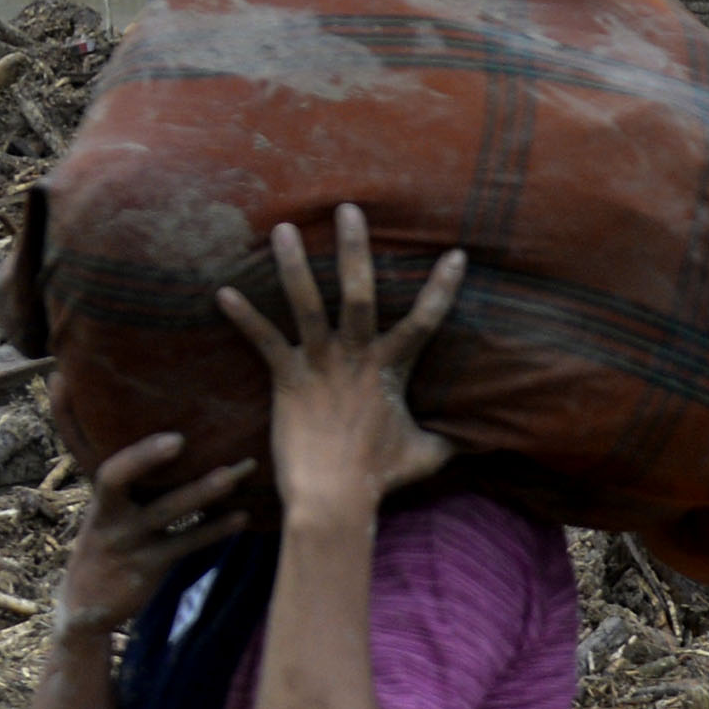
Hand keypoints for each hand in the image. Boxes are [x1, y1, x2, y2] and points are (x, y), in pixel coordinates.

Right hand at [55, 430, 255, 637]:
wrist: (85, 603)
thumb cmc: (105, 545)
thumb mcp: (105, 515)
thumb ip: (129, 488)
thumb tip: (175, 450)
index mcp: (102, 503)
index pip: (112, 473)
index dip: (141, 455)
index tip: (176, 438)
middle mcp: (112, 521)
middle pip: (128, 482)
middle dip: (152, 460)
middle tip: (196, 441)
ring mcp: (131, 546)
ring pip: (167, 512)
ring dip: (202, 492)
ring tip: (235, 475)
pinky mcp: (150, 567)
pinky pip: (187, 544)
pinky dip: (215, 530)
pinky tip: (242, 517)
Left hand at [215, 206, 462, 520]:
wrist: (334, 499)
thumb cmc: (379, 479)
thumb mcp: (426, 456)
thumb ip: (452, 440)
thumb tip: (486, 442)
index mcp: (391, 368)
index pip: (425, 319)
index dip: (442, 287)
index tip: (456, 253)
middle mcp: (356, 357)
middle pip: (359, 292)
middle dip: (354, 249)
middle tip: (348, 209)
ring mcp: (320, 365)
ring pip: (306, 304)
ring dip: (293, 265)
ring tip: (281, 229)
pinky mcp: (287, 380)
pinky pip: (263, 341)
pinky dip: (243, 318)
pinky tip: (221, 292)